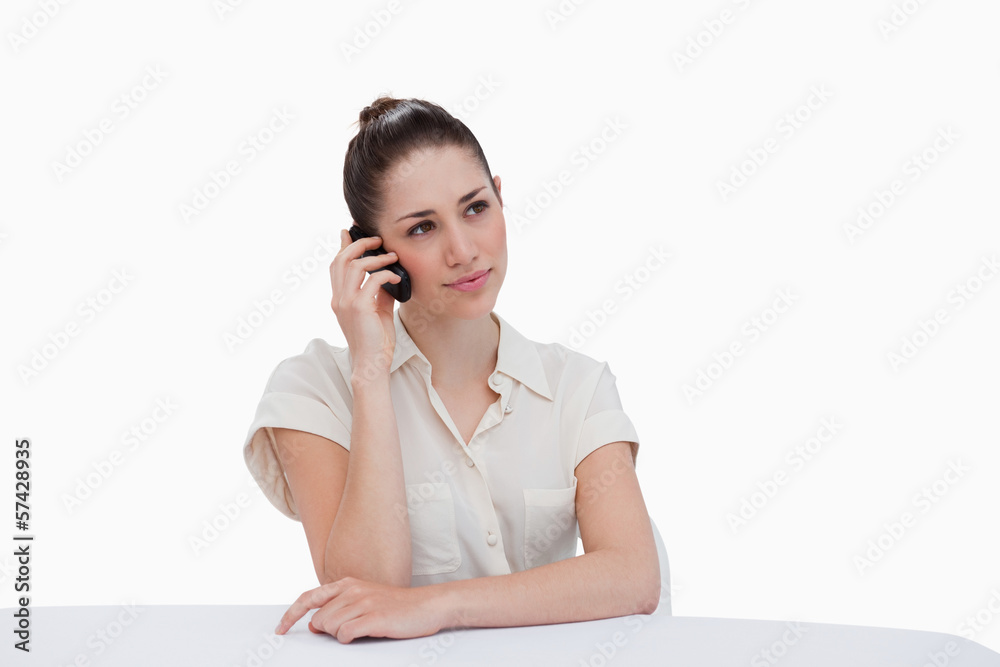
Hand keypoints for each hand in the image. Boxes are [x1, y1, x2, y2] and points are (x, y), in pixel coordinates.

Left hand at [274, 577, 447, 643]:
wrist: (427, 606)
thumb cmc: (397, 606)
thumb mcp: (365, 600)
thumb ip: (339, 608)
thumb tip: (313, 623)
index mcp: (348, 583)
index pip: (309, 597)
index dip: (291, 614)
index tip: (280, 630)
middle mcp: (352, 590)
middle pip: (320, 619)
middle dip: (329, 631)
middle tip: (352, 630)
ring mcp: (363, 602)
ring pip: (330, 628)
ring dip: (342, 635)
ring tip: (363, 630)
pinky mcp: (373, 617)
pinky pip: (345, 635)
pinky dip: (350, 639)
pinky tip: (365, 634)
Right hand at [330, 228, 401, 377]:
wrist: (372, 364)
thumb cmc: (376, 341)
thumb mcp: (377, 311)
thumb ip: (378, 292)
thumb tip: (388, 275)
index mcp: (340, 299)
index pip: (335, 266)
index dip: (342, 246)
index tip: (348, 232)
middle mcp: (339, 299)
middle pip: (341, 259)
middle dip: (359, 244)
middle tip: (377, 239)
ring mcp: (346, 303)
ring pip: (355, 266)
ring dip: (376, 258)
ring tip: (392, 257)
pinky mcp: (359, 308)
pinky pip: (372, 280)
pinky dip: (386, 274)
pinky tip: (398, 278)